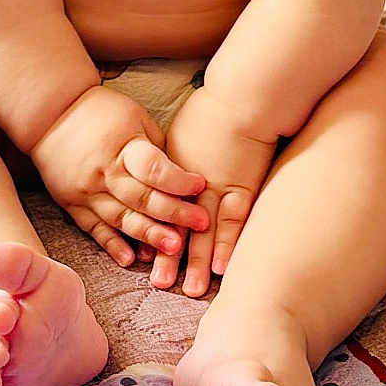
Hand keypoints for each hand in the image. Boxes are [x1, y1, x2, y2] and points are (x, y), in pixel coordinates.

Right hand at [29, 84, 209, 266]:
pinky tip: (130, 258)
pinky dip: (112, 245)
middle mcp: (103, 173)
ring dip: (149, 235)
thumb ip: (156, 149)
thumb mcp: (135, 118)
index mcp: (122, 147)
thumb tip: (181, 178)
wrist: (51, 114)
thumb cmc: (101, 111)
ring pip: (121, 219)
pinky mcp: (72, 205)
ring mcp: (86, 192)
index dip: (178, 180)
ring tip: (174, 249)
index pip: (153, 169)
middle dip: (174, 214)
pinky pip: (94, 229)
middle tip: (201, 225)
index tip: (200, 186)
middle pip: (142, 199)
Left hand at [149, 86, 276, 295]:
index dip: (151, 231)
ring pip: (202, 229)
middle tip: (161, 284)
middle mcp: (190, 182)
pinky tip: (224, 268)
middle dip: (169, 255)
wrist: (242, 97)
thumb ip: (175, 155)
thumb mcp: (184, 130)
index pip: (156, 207)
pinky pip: (233, 221)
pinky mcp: (241, 185)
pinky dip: (228, 245)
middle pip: (174, 223)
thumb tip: (168, 169)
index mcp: (172, 167)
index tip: (143, 255)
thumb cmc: (215, 107)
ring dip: (198, 260)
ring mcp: (216, 186)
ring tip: (191, 288)